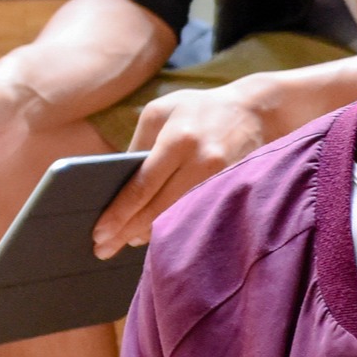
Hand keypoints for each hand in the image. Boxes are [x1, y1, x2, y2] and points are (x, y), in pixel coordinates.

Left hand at [93, 57, 356, 256]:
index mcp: (179, 138)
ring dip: (149, 233)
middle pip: (158, 208)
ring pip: (178, 216)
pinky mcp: (232, 189)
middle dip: (127, 230)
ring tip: (126, 241)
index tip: (100, 232)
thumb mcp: (162, 110)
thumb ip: (138, 143)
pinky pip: (197, 214)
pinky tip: (156, 232)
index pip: (143, 186)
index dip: (120, 213)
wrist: (256, 110)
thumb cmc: (200, 108)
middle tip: (103, 248)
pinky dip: (174, 225)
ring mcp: (221, 178)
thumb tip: (117, 182)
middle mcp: (202, 160)